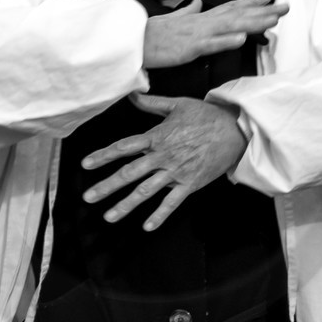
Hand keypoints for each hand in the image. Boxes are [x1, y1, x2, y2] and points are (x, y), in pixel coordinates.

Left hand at [81, 94, 247, 230]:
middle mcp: (163, 156)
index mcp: (157, 136)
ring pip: (146, 191)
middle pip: (130, 173)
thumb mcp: (178, 104)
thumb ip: (152, 103)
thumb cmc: (206, 115)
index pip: (125, 146)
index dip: (104, 155)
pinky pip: (172, 202)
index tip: (85, 164)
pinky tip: (146, 226)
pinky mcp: (190, 184)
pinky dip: (159, 215)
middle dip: (107, 186)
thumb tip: (132, 94)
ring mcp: (176, 172)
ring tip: (108, 217)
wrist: (235, 130)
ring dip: (126, 205)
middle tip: (88, 197)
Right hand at [141, 0, 287, 68]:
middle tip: (286, 7)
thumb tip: (199, 3)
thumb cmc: (151, 33)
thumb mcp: (173, 19)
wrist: (132, 41)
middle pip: (238, 15)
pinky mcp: (189, 48)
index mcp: (200, 18)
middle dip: (263, 11)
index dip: (250, 2)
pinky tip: (243, 38)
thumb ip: (188, 12)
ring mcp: (198, 34)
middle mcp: (203, 22)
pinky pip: (211, 44)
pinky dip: (227, 41)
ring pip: (230, 26)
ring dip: (253, 22)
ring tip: (274, 19)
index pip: (230, 7)